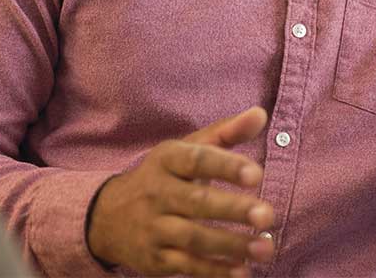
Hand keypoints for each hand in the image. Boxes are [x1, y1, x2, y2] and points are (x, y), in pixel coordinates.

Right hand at [86, 106, 274, 277]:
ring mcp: (154, 227)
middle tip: (267, 214)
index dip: (225, 166)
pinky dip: (214, 271)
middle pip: (197, 201)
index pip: (196, 160)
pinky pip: (187, 267)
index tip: (256, 174)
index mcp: (166, 159)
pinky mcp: (155, 258)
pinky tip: (242, 271)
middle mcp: (157, 192)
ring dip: (231, 245)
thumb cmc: (163, 176)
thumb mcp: (186, 149)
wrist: (108, 216)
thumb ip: (225, 133)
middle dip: (233, 208)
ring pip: (193, 238)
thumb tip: (260, 114)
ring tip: (266, 247)